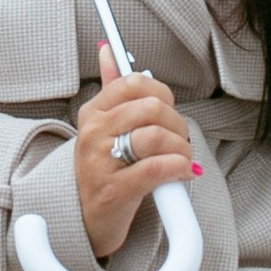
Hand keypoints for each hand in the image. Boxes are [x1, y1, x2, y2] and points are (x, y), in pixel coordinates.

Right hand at [74, 42, 200, 258]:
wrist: (86, 221)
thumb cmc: (103, 171)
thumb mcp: (102, 128)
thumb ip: (111, 87)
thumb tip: (109, 48)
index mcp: (92, 113)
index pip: (134, 83)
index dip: (162, 95)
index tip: (167, 112)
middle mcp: (93, 134)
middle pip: (152, 108)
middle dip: (178, 125)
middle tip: (179, 141)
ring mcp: (101, 163)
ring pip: (156, 137)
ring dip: (182, 149)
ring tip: (182, 160)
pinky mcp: (114, 191)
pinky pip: (156, 169)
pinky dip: (179, 169)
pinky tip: (185, 173)